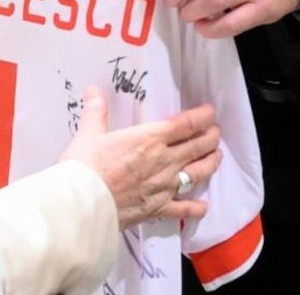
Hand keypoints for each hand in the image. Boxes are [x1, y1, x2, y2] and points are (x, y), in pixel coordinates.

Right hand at [59, 90, 220, 227]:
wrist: (82, 202)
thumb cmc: (85, 166)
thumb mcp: (88, 133)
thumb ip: (96, 111)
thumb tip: (94, 90)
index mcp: (149, 139)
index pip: (184, 124)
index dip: (201, 117)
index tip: (209, 112)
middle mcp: (163, 161)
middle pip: (196, 147)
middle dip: (210, 138)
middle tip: (216, 133)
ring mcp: (164, 186)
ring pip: (197, 173)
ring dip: (210, 163)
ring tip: (216, 157)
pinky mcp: (158, 208)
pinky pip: (183, 208)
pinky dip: (195, 207)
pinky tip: (203, 206)